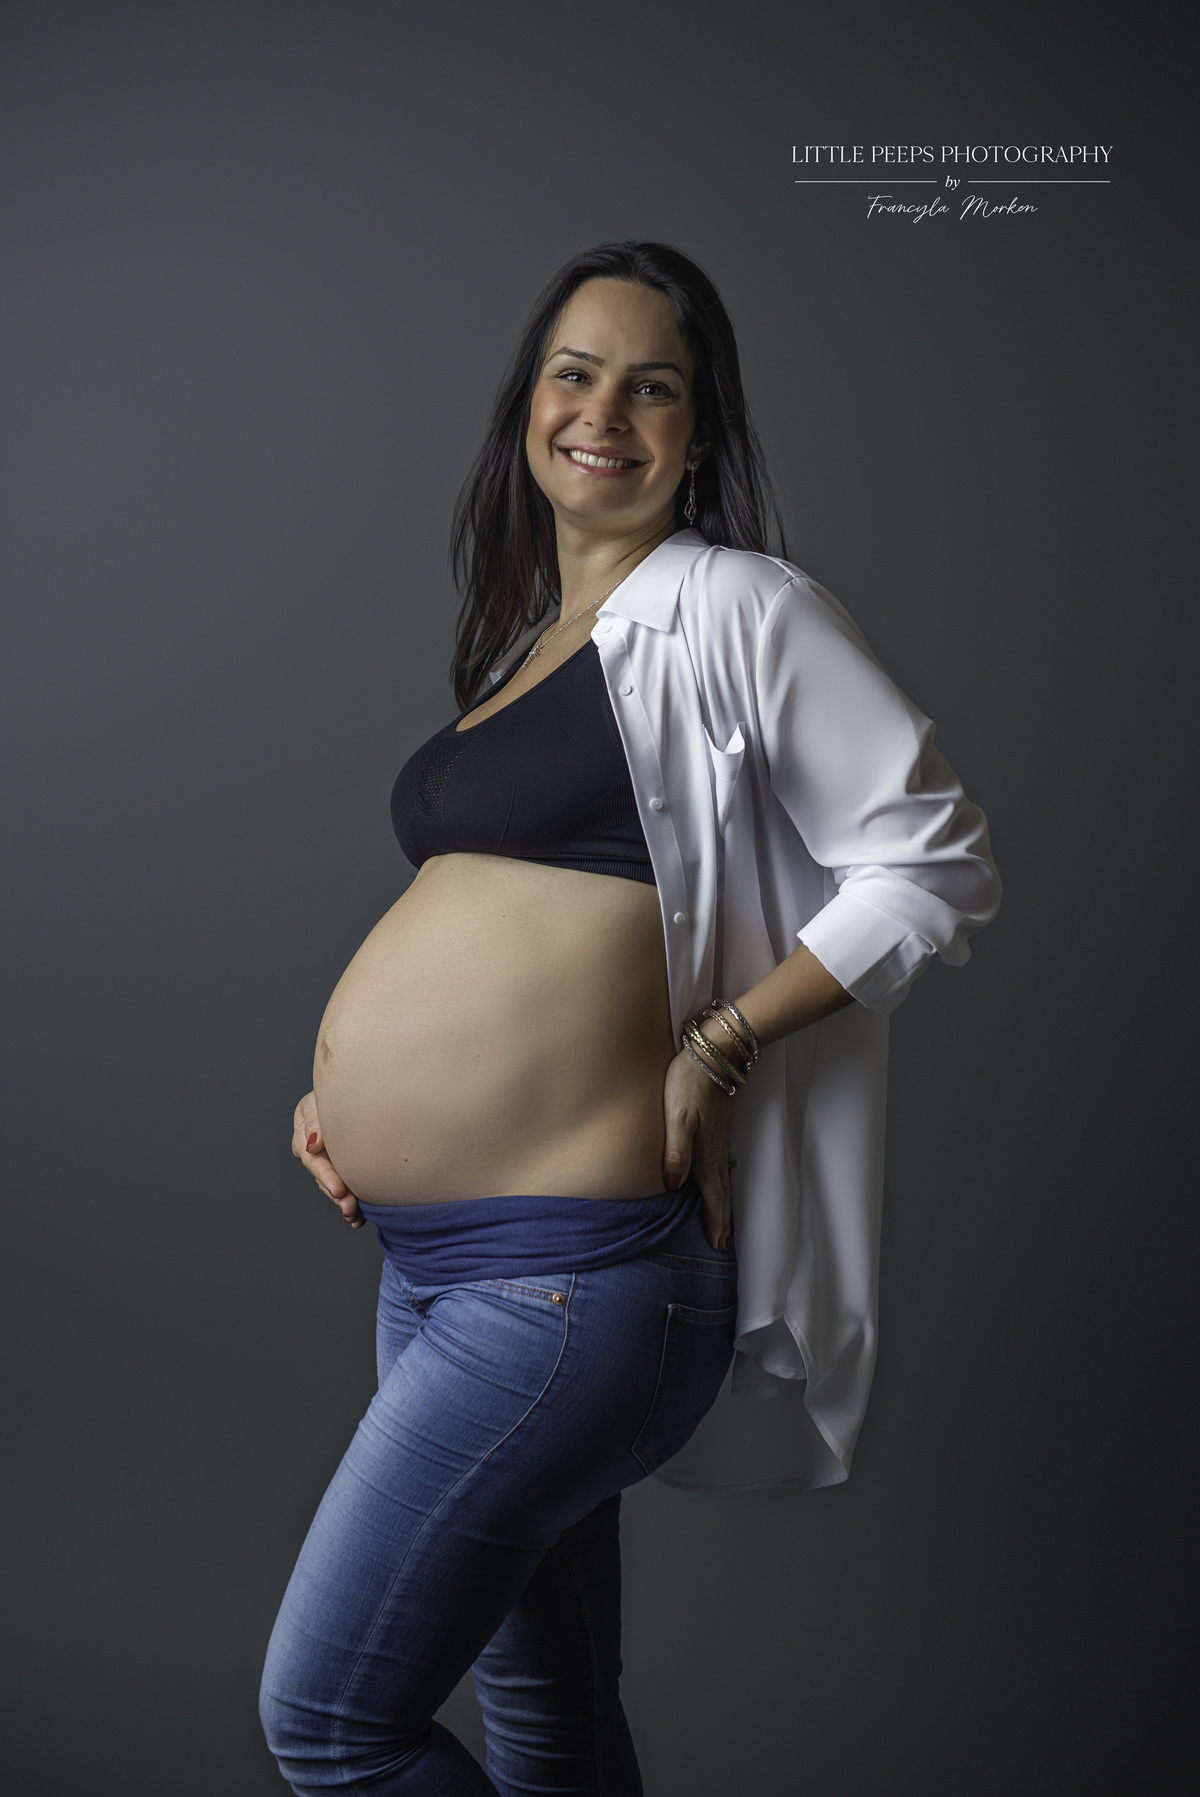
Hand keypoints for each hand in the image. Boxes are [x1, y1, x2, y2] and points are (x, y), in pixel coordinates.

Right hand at [292, 1091, 362, 1227]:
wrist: (354, 1092)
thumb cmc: (335, 1092)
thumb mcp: (320, 1101)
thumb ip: (315, 1122)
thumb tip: (312, 1145)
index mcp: (304, 1138)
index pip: (313, 1160)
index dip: (325, 1176)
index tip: (338, 1188)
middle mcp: (314, 1154)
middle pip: (323, 1179)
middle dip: (336, 1195)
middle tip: (349, 1207)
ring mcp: (328, 1162)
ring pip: (333, 1187)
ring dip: (343, 1203)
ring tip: (354, 1216)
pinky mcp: (342, 1168)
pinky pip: (345, 1188)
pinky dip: (351, 1203)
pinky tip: (358, 1218)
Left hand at [662, 1048, 733, 1251]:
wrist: (713, 1054)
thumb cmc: (690, 1082)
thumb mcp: (678, 1117)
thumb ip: (676, 1152)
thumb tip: (674, 1186)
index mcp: (706, 1153)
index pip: (712, 1195)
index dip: (714, 1221)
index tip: (718, 1245)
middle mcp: (716, 1151)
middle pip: (721, 1193)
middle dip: (723, 1220)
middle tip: (725, 1246)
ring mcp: (719, 1139)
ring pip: (724, 1179)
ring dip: (724, 1203)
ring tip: (726, 1223)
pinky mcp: (717, 1128)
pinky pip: (722, 1165)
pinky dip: (723, 1182)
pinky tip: (721, 1182)